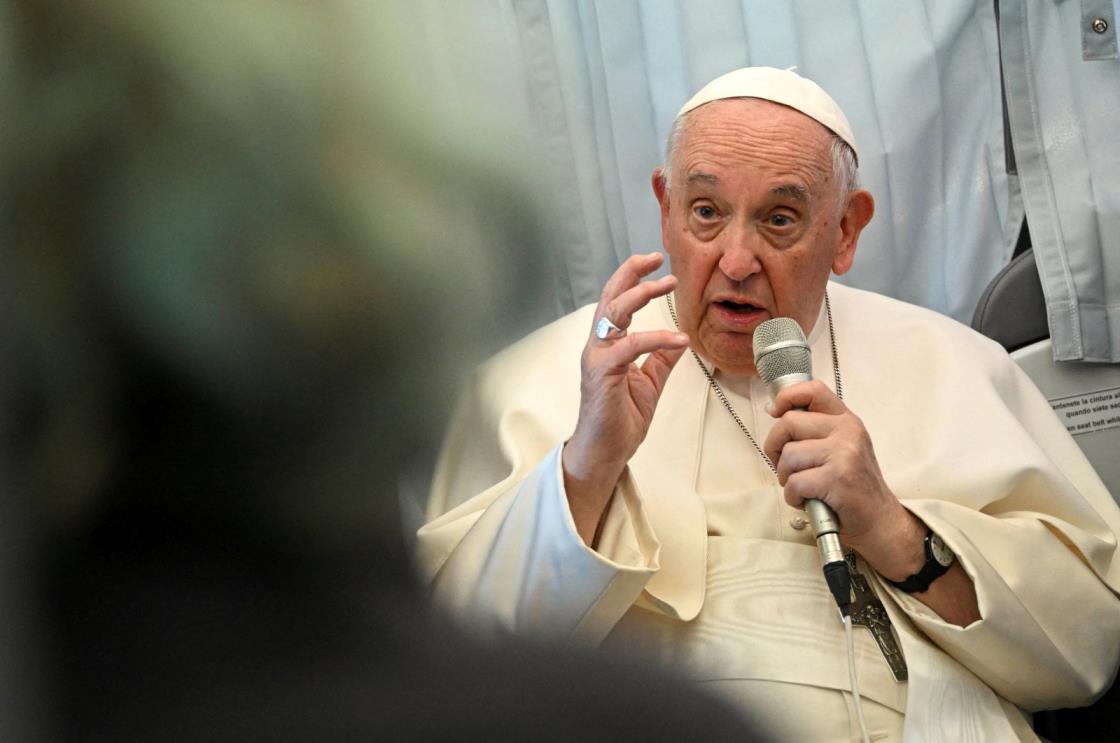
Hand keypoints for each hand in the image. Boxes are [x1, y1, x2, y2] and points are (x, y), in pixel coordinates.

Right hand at [563, 252, 689, 544]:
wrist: (605, 452)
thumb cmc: (620, 420)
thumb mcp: (649, 383)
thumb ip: (660, 360)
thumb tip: (679, 340)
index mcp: (609, 345)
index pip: (618, 302)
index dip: (634, 279)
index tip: (658, 266)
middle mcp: (599, 346)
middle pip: (610, 297)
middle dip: (631, 273)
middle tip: (656, 258)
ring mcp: (597, 358)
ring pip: (614, 313)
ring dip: (641, 294)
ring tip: (667, 285)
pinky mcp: (601, 373)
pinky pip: (628, 346)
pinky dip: (655, 338)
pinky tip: (678, 339)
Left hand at [762, 380, 922, 574]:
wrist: (880, 521)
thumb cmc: (852, 487)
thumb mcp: (842, 448)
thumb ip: (816, 430)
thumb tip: (774, 410)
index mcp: (846, 420)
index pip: (814, 390)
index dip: (788, 396)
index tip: (775, 411)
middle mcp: (847, 432)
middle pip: (788, 423)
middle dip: (775, 448)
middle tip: (786, 467)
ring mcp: (844, 454)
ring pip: (788, 456)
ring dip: (786, 477)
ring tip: (803, 488)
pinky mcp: (838, 479)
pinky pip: (795, 482)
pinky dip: (793, 497)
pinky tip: (807, 501)